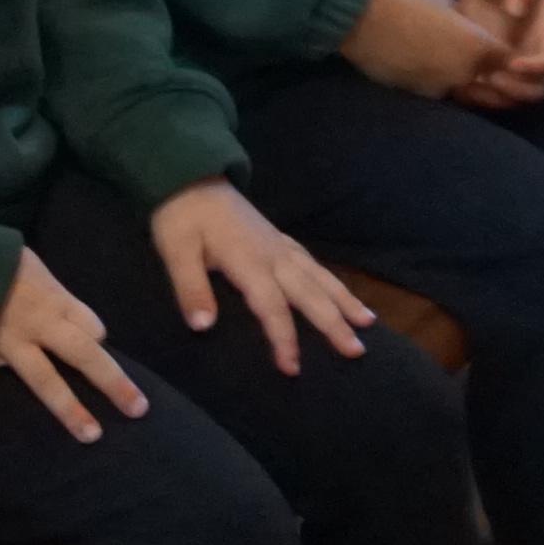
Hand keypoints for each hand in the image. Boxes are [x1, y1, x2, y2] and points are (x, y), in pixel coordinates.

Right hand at [0, 247, 146, 454]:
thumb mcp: (29, 261)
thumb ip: (46, 288)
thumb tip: (61, 309)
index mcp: (54, 299)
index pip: (91, 326)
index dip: (96, 336)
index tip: (96, 345)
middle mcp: (38, 324)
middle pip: (84, 355)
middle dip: (112, 382)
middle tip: (136, 409)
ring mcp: (7, 343)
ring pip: (43, 379)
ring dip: (68, 408)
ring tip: (91, 436)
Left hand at [151, 178, 370, 374]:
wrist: (190, 176)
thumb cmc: (180, 217)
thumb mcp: (175, 252)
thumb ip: (190, 289)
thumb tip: (203, 327)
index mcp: (248, 261)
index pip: (272, 307)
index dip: (284, 339)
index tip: (292, 368)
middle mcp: (273, 255)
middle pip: (310, 294)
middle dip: (334, 324)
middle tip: (357, 351)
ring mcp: (279, 245)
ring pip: (320, 276)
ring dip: (345, 300)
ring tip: (368, 323)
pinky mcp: (278, 238)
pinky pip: (312, 263)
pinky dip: (331, 280)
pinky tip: (340, 292)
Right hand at [340, 0, 501, 100]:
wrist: (364, 21)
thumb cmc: (405, 2)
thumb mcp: (444, 1)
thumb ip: (461, 19)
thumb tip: (462, 25)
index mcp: (478, 46)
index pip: (507, 60)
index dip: (502, 54)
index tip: (495, 48)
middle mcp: (466, 73)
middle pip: (488, 80)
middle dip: (485, 72)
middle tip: (470, 57)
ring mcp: (442, 88)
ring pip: (461, 88)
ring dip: (458, 79)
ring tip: (442, 61)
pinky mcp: (419, 96)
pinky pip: (436, 90)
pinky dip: (433, 80)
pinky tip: (420, 65)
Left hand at [447, 0, 543, 102]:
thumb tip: (517, 9)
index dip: (539, 67)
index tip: (513, 63)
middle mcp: (534, 55)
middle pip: (539, 88)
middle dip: (517, 90)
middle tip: (491, 78)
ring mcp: (512, 67)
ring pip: (514, 98)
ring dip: (496, 99)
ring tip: (470, 85)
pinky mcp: (490, 71)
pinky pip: (490, 96)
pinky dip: (476, 98)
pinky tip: (457, 87)